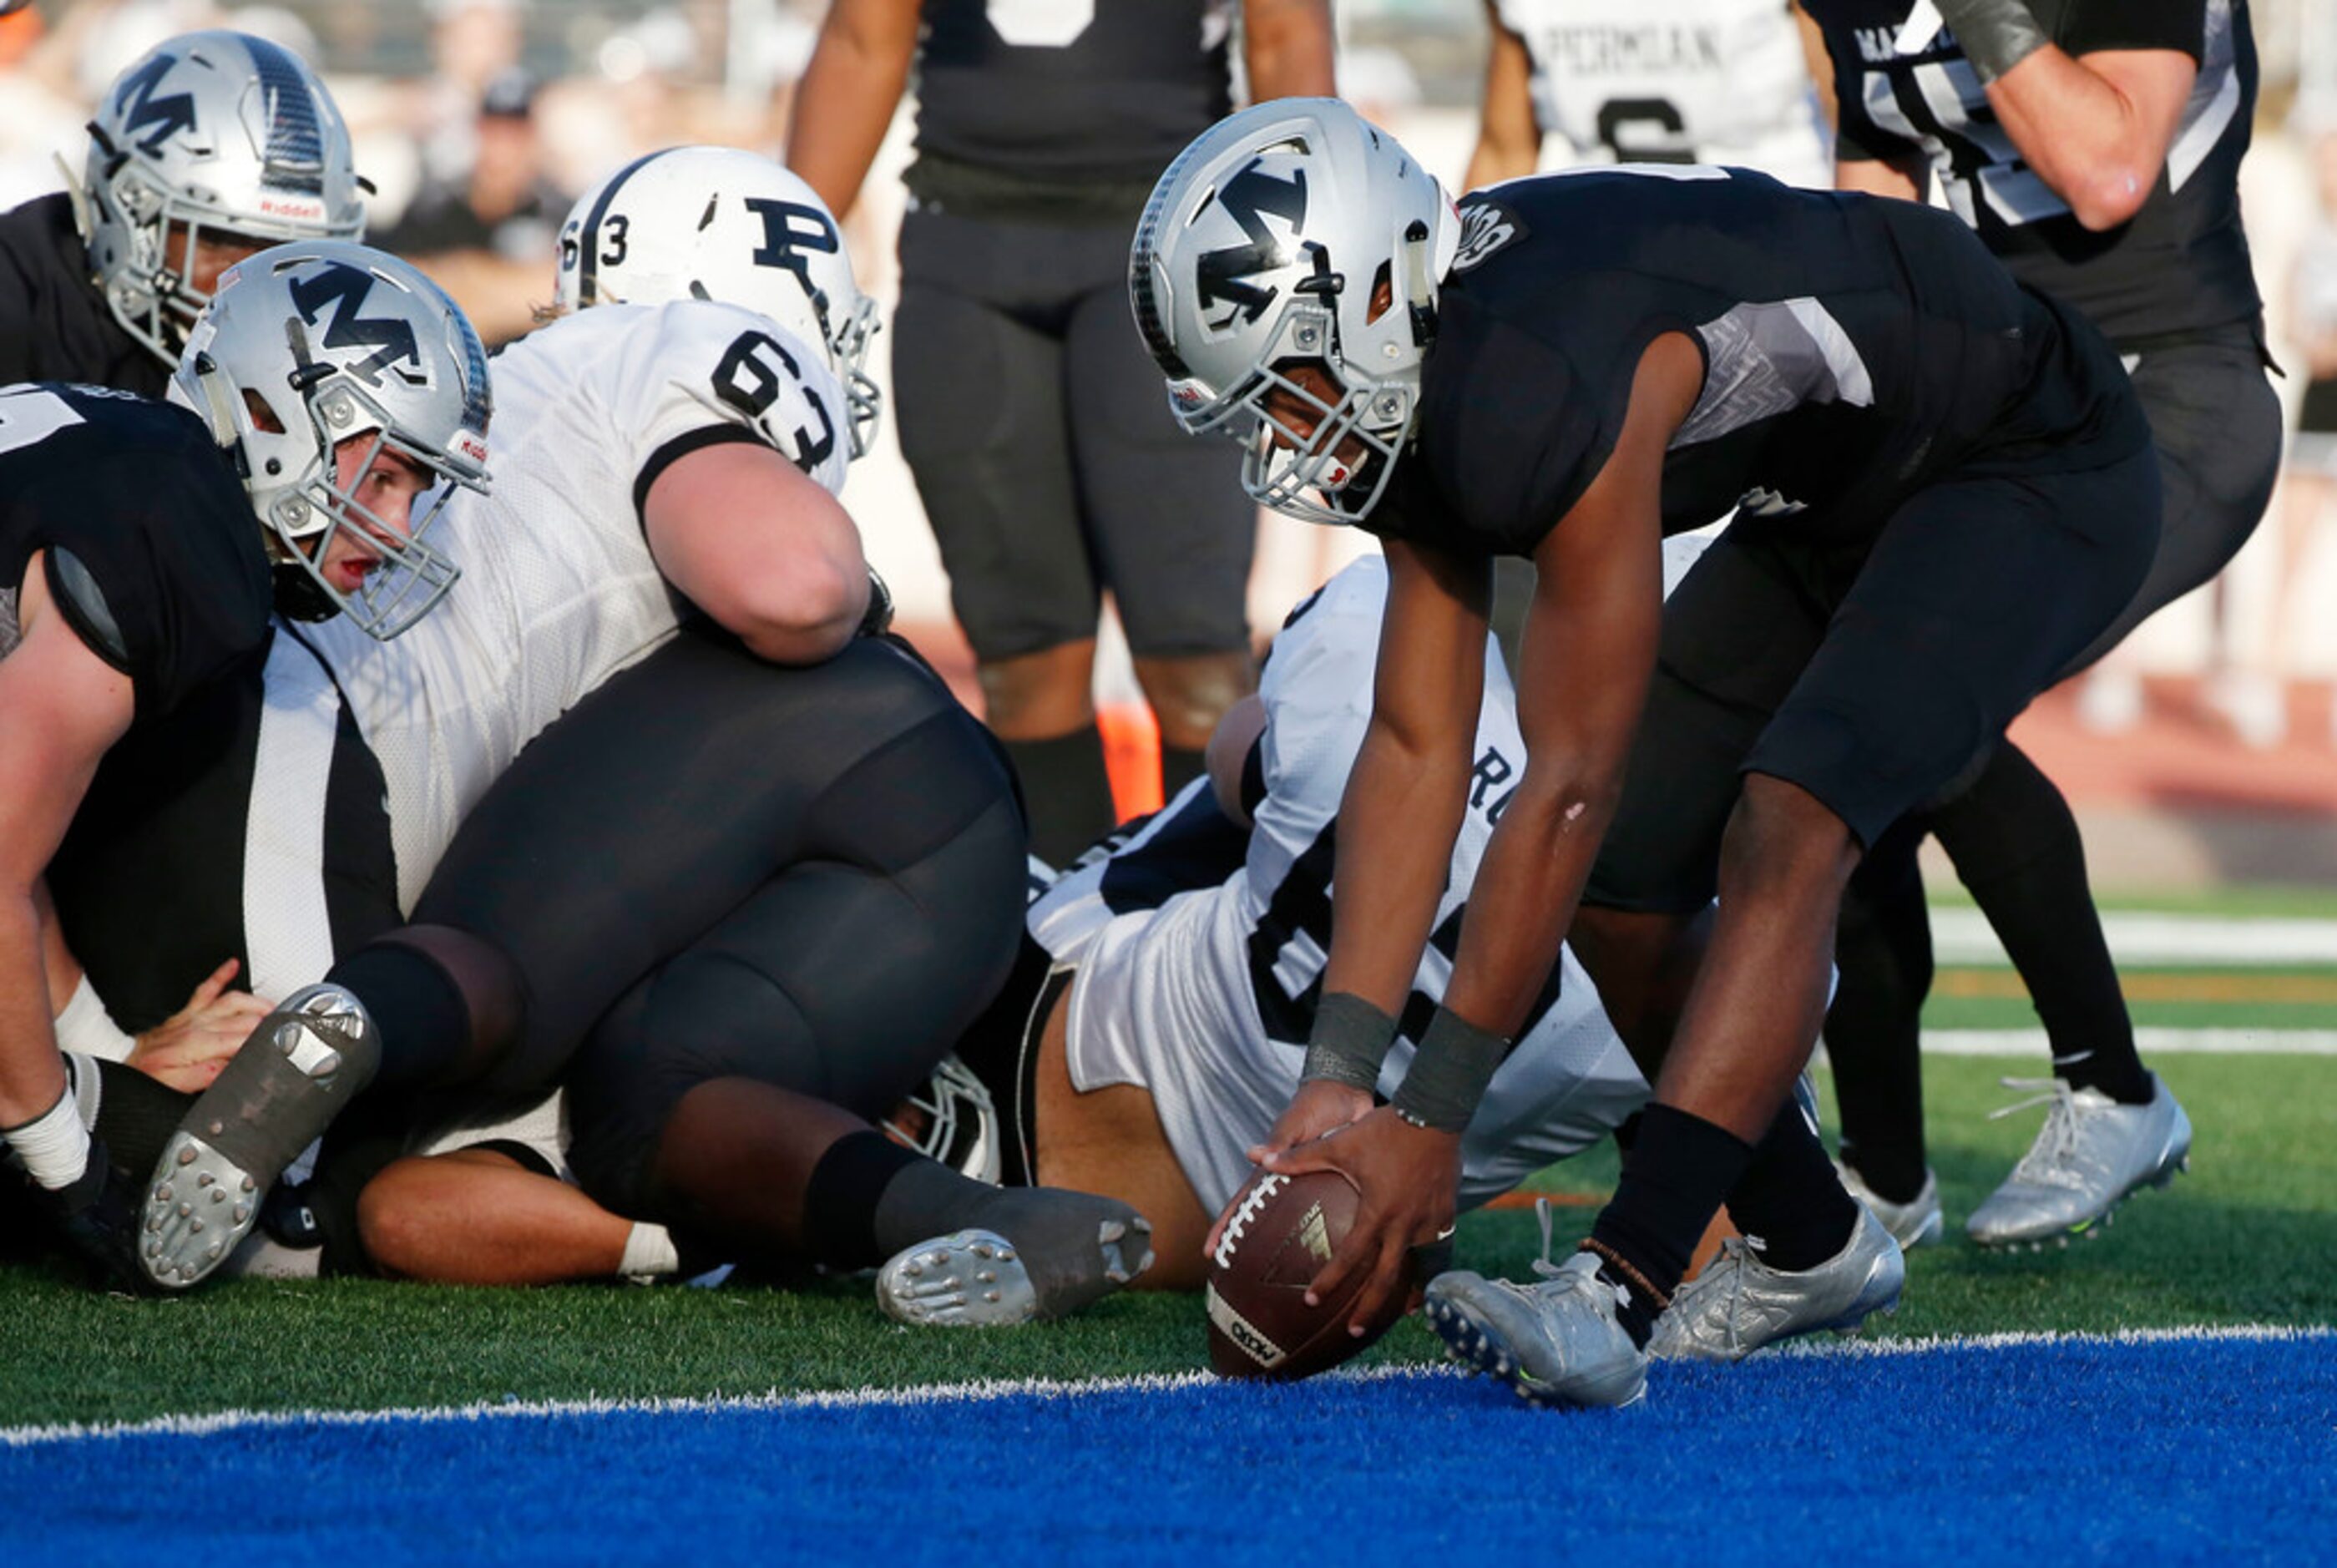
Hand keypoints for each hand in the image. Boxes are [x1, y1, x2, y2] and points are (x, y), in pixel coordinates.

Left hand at [128, 959, 273, 1092]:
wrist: (126, 1068)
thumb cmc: (149, 1078)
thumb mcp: (174, 1086)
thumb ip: (202, 1076)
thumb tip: (228, 1068)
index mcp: (197, 1044)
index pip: (240, 1039)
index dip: (261, 1042)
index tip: (278, 1046)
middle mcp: (198, 1025)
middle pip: (243, 1019)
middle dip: (268, 1023)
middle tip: (287, 1028)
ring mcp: (193, 1016)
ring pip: (232, 1000)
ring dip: (256, 1002)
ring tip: (275, 1008)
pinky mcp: (187, 1012)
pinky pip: (206, 988)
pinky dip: (220, 974)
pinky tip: (232, 965)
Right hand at [1203, 1078, 1376, 1259]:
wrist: (1347, 1094)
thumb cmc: (1314, 1105)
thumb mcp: (1295, 1124)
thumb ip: (1280, 1143)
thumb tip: (1253, 1156)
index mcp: (1272, 1169)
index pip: (1244, 1203)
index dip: (1226, 1226)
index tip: (1209, 1251)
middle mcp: (1289, 1183)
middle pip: (1265, 1221)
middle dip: (1250, 1248)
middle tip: (1240, 1277)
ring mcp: (1311, 1187)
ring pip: (1297, 1224)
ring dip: (1291, 1249)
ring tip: (1292, 1283)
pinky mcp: (1338, 1186)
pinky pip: (1332, 1216)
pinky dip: (1333, 1237)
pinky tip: (1342, 1261)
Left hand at [1263, 1105, 1461, 1336]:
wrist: (1434, 1114)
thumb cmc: (1384, 1129)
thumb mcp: (1339, 1144)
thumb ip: (1301, 1158)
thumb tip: (1260, 1159)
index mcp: (1377, 1213)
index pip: (1349, 1258)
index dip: (1329, 1281)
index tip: (1311, 1302)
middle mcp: (1405, 1226)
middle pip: (1387, 1280)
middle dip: (1370, 1310)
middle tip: (1354, 1332)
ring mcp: (1431, 1223)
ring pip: (1418, 1267)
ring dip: (1406, 1291)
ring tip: (1397, 1311)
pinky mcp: (1448, 1214)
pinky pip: (1438, 1248)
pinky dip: (1428, 1265)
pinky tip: (1422, 1274)